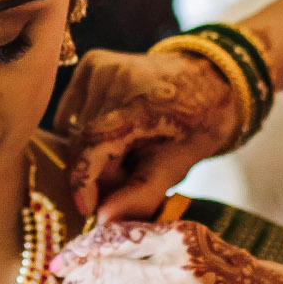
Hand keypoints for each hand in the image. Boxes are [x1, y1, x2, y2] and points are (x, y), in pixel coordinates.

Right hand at [56, 46, 240, 219]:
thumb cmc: (199, 124)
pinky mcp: (91, 63)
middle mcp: (114, 77)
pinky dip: (86, 130)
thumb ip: (140, 194)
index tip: (89, 210)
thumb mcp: (178, 165)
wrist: (211, 78)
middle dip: (99, 171)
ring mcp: (99, 66)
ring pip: (75, 130)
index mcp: (141, 102)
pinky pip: (72, 112)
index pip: (91, 148)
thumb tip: (103, 220)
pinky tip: (115, 133)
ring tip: (127, 154)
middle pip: (84, 143)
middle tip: (127, 178)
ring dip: (94, 152)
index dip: (84, 184)